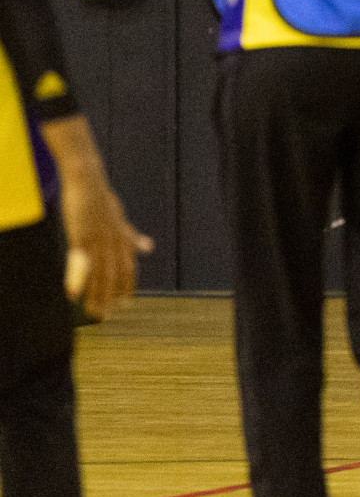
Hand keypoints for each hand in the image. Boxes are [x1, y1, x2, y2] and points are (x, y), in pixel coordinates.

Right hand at [43, 115, 152, 320]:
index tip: (125, 304)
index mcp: (122, 238)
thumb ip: (132, 236)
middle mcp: (114, 241)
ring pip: (99, 273)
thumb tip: (149, 247)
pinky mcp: (81, 236)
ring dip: (95, 295)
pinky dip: (77, 279)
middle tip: (104, 317)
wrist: (89, 179)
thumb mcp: (120, 218)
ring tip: (91, 313)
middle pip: (114, 274)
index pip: (128, 267)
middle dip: (110, 297)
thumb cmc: (102, 199)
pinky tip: (73, 295)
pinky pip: (80, 262)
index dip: (127, 286)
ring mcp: (98, 239)